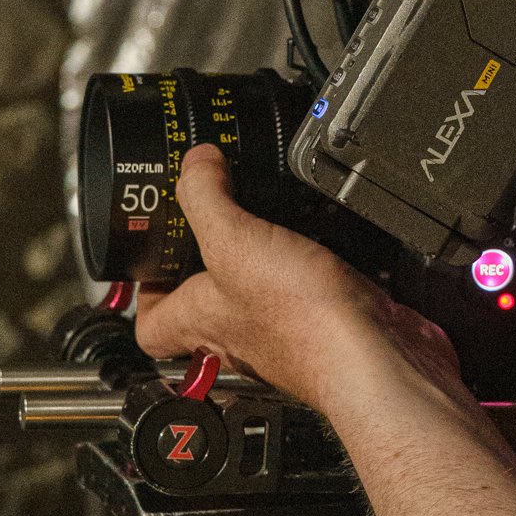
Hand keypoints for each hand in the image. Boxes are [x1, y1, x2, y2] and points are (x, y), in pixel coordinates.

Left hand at [133, 145, 465, 412]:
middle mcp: (235, 336)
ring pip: (255, 299)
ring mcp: (280, 334)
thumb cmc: (300, 320)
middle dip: (207, 268)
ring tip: (262, 224)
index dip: (144, 294)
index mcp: (198, 322)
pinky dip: (308, 268)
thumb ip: (206, 195)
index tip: (152, 258)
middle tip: (210, 226)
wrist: (371, 353)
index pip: (149, 327)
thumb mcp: (233, 239)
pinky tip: (317, 242)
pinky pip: (303, 295)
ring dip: (259, 266)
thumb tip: (194, 163)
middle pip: (204, 308)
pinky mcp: (322, 325)